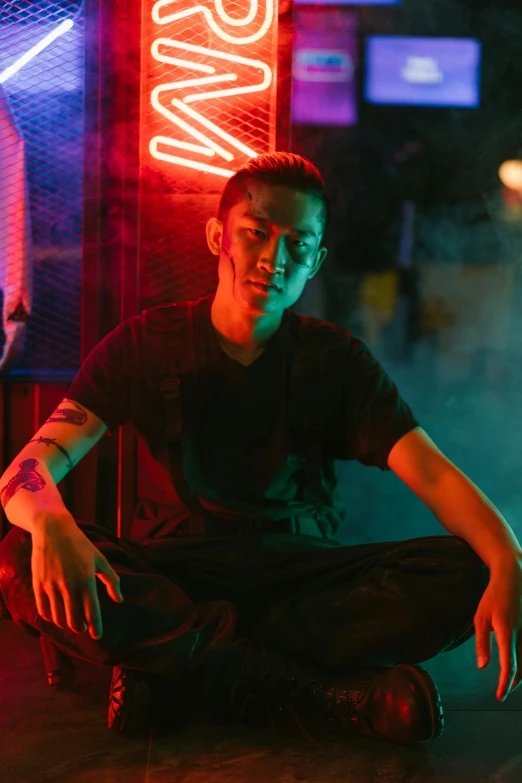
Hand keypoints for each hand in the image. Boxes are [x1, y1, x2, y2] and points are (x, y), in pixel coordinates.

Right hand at [31, 516, 123, 639]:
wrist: (53, 529)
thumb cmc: (80, 545)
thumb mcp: (100, 559)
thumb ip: (111, 580)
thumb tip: (119, 600)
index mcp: (87, 579)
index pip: (92, 612)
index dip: (95, 627)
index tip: (98, 636)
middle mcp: (69, 584)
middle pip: (74, 620)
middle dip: (80, 628)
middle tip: (83, 628)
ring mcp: (52, 585)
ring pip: (58, 618)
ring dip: (66, 625)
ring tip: (71, 623)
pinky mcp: (38, 584)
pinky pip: (43, 610)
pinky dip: (50, 618)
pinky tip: (56, 616)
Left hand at [474, 556, 521, 700]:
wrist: (513, 576)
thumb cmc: (493, 597)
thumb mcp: (480, 617)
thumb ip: (481, 643)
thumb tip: (483, 667)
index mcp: (506, 632)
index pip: (508, 665)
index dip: (504, 683)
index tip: (500, 696)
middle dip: (514, 682)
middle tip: (504, 692)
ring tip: (512, 682)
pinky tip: (520, 665)